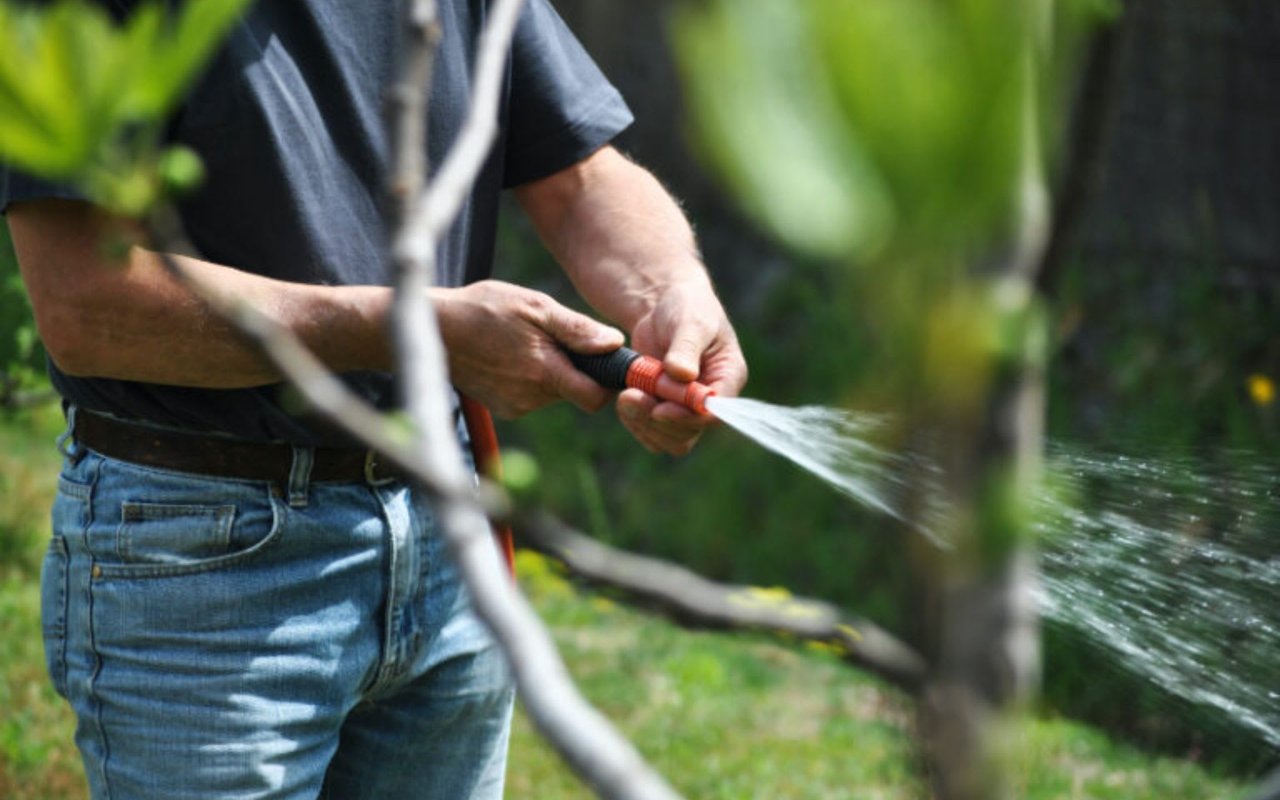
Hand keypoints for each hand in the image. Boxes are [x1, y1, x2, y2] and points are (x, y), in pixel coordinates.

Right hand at [434, 280, 623, 417]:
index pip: (595, 398)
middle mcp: (532, 398)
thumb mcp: (534, 307)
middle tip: (553, 337)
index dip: (606, 382)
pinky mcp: (503, 408)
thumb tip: (614, 344)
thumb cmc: (485, 309)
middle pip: (575, 391)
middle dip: (574, 368)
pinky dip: (531, 378)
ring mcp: (516, 405)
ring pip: (554, 392)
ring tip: (525, 342)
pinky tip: (511, 355)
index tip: (605, 362)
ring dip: (551, 371)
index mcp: (545, 373)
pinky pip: (533, 395)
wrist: (434, 329)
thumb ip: (577, 329)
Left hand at [616, 278, 747, 454]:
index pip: (716, 413)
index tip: (660, 409)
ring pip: (669, 439)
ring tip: (625, 396)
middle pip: (690, 432)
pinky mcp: (664, 409)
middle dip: (659, 421)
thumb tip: (682, 375)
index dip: (688, 417)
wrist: (661, 304)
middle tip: (631, 396)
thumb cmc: (685, 306)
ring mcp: (685, 408)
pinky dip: (635, 421)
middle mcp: (710, 399)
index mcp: (728, 377)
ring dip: (644, 424)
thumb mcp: (690, 321)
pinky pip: (651, 432)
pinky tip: (623, 399)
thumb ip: (686, 348)